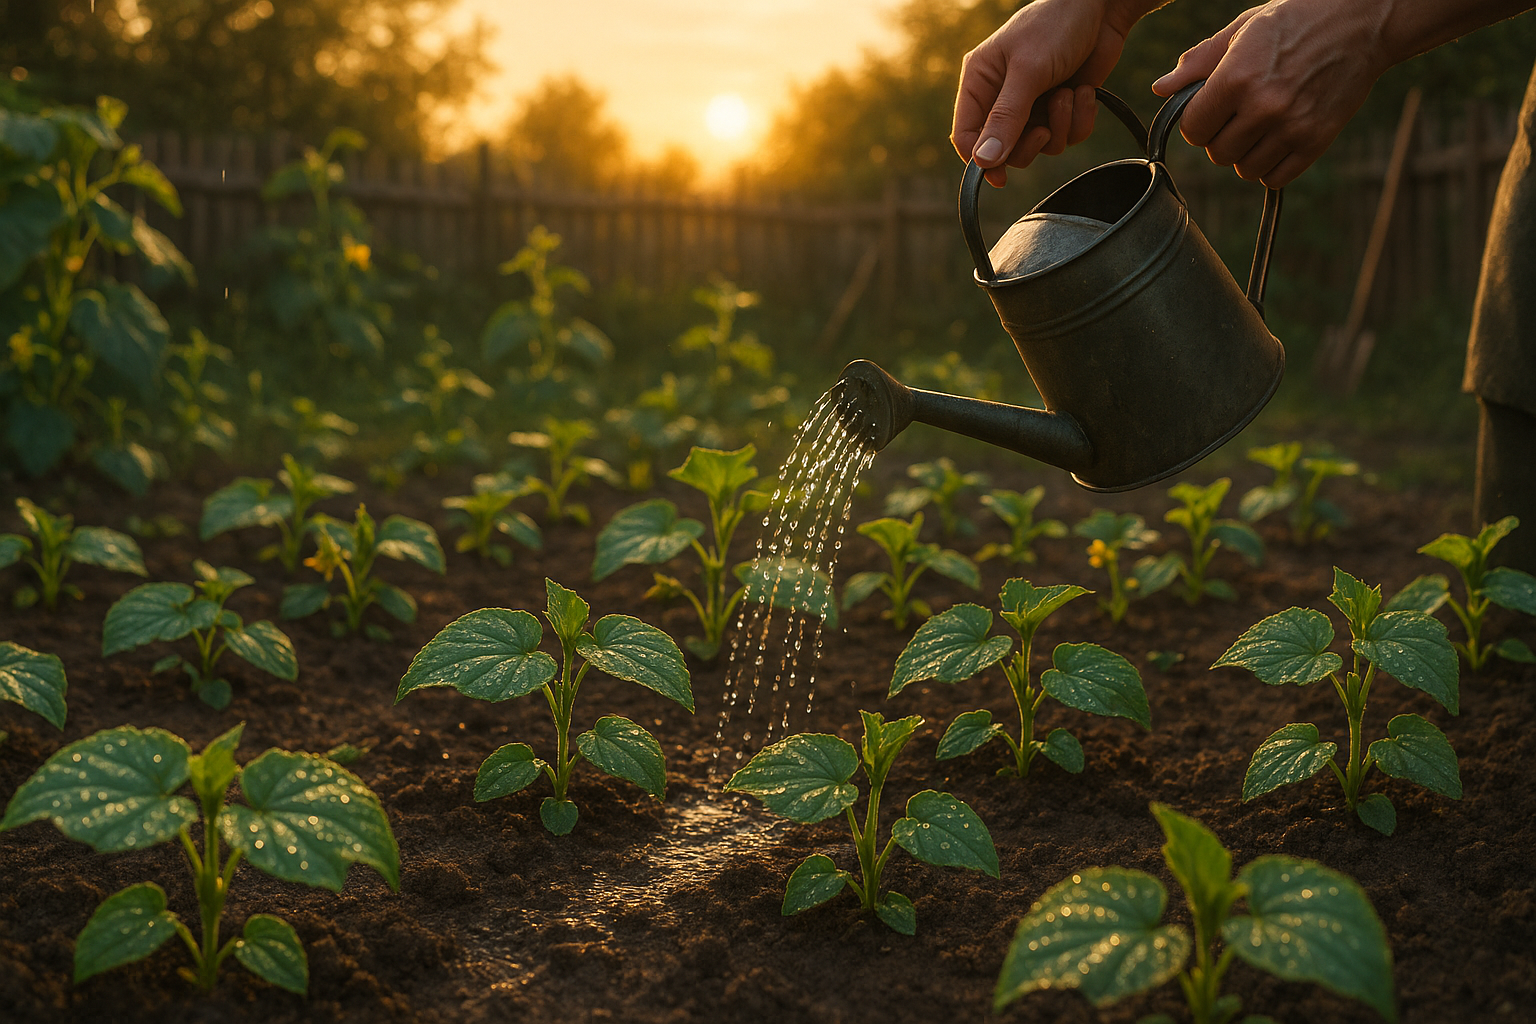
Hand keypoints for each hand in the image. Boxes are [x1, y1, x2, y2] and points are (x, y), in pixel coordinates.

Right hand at [952, 0, 1150, 185]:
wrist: (1104, 8)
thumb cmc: (1057, 26)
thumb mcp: (1028, 71)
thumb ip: (1006, 118)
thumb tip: (983, 161)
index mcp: (980, 81)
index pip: (966, 135)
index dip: (980, 160)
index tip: (1000, 176)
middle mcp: (1002, 95)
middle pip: (1004, 149)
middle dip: (1029, 143)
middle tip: (1044, 129)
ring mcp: (1033, 103)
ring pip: (1039, 146)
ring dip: (1060, 126)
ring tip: (1068, 94)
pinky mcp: (1061, 106)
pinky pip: (1066, 136)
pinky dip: (1079, 120)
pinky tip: (1085, 92)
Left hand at [1152, 0, 1392, 187]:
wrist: (1362, 21)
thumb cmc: (1295, 20)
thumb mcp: (1242, 30)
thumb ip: (1199, 62)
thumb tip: (1160, 89)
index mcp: (1237, 77)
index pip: (1193, 129)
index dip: (1197, 122)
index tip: (1210, 110)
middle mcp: (1263, 106)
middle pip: (1217, 153)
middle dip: (1220, 138)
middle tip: (1237, 116)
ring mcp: (1291, 127)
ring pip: (1244, 170)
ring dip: (1244, 154)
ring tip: (1259, 127)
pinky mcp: (1316, 141)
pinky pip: (1275, 177)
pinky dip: (1270, 167)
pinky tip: (1276, 141)